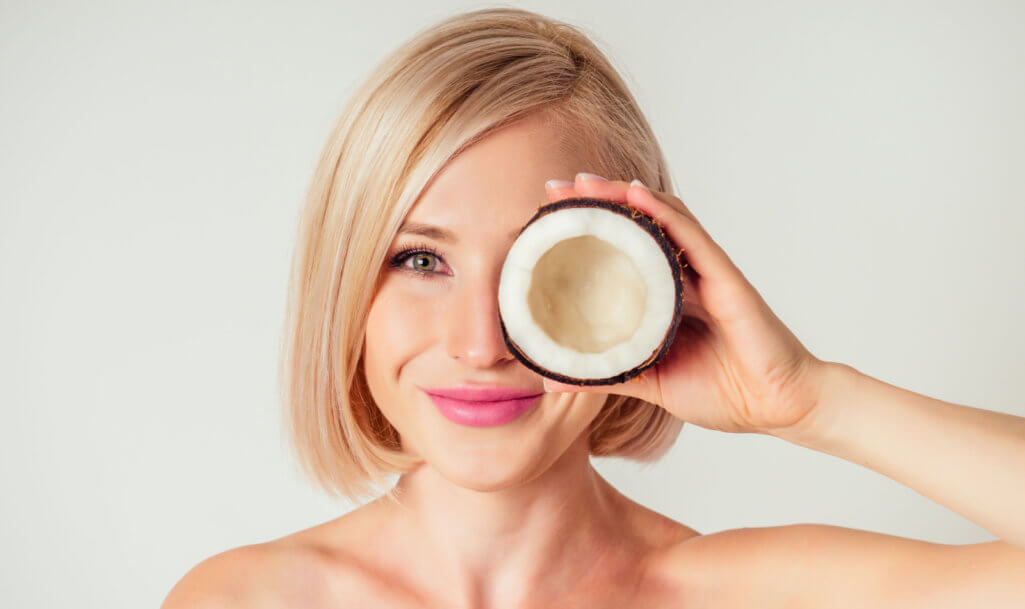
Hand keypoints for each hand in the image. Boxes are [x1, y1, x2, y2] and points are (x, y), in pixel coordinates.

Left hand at [541, 173, 829, 435]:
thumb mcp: (651, 382)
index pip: (623, 252)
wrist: (781, 409)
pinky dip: (662, 212)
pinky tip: (634, 194)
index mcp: (667, 299)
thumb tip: (554, 381)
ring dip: (621, 197)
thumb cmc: (726, 394)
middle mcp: (685, 278)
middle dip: (596, 205)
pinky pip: (691, 236)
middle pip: (637, 227)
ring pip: (661, 220)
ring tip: (583, 183)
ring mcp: (707, 273)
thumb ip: (607, 375)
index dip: (588, 233)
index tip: (548, 219)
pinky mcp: (728, 278)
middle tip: (555, 191)